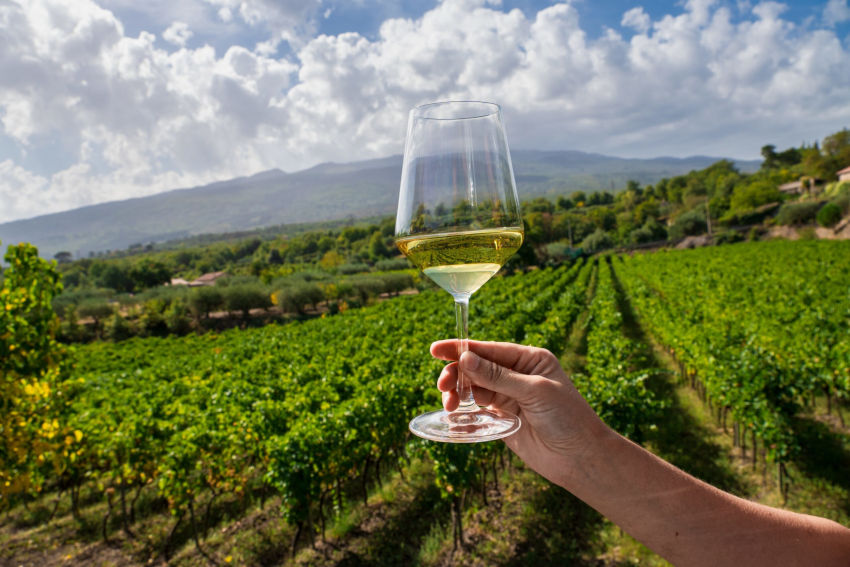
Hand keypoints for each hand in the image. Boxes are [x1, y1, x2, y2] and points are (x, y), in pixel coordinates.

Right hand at [431, 340, 608, 486]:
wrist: (580, 458)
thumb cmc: (567, 418)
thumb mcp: (534, 391)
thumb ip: (498, 376)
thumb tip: (465, 358)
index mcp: (529, 359)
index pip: (488, 349)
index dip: (461, 348)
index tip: (435, 349)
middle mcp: (516, 375)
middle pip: (476, 368)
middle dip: (456, 374)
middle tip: (442, 386)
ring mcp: (508, 397)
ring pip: (473, 388)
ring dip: (457, 393)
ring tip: (448, 404)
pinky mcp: (502, 419)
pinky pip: (476, 411)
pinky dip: (463, 412)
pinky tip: (454, 417)